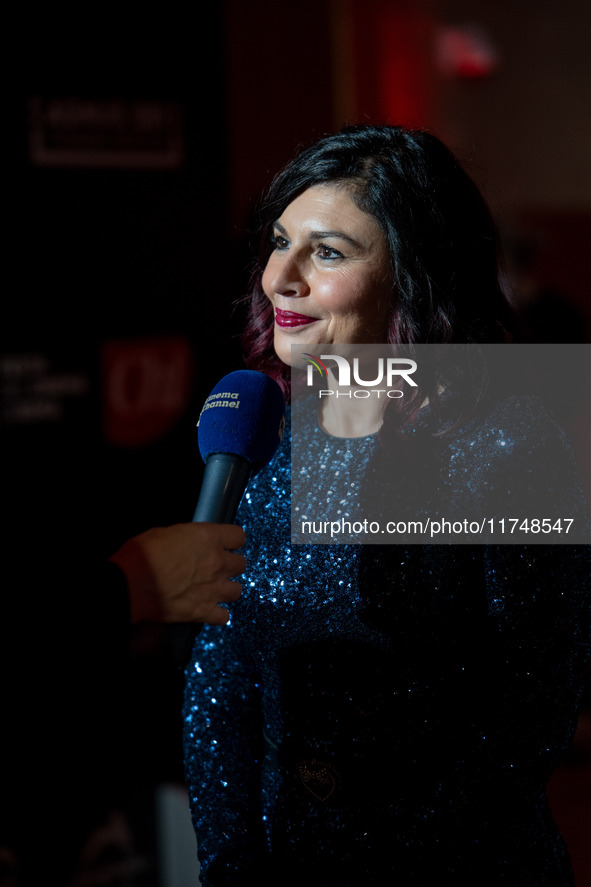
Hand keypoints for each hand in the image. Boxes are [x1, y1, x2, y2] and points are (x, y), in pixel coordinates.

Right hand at [109, 523, 245, 624]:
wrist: (131, 583)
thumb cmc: (143, 554)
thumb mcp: (165, 532)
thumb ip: (186, 538)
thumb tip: (187, 543)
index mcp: (209, 538)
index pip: (238, 537)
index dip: (232, 540)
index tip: (227, 543)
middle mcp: (216, 563)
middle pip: (241, 564)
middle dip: (231, 565)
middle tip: (218, 567)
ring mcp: (213, 589)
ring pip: (237, 591)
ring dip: (227, 589)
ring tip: (214, 589)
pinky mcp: (203, 611)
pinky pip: (223, 616)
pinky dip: (217, 615)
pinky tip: (209, 610)